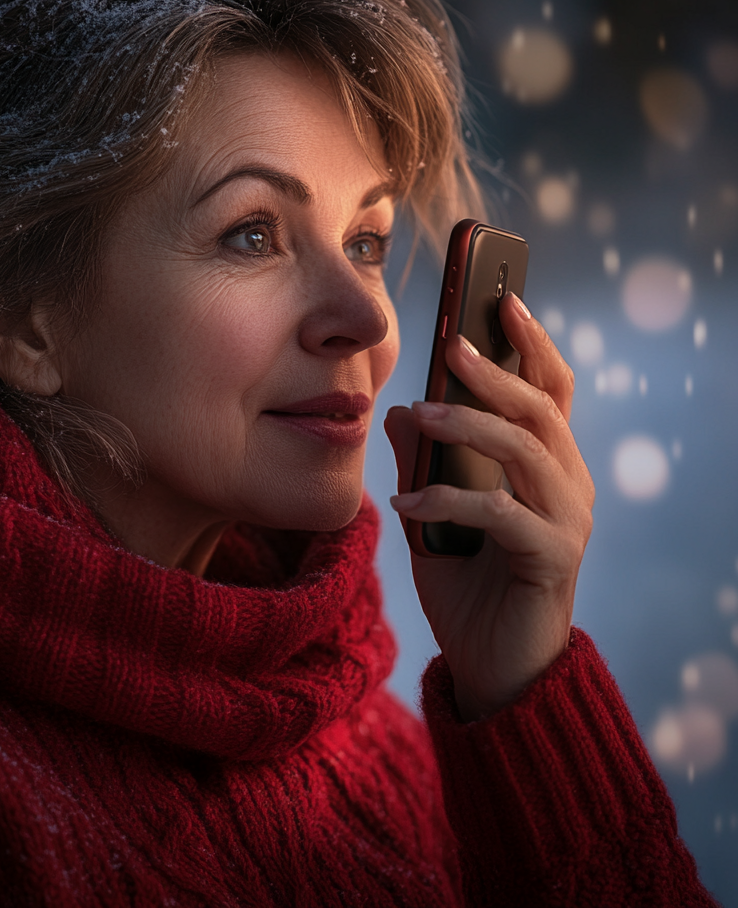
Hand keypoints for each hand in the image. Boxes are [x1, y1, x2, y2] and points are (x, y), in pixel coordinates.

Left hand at [384, 293, 593, 721]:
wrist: (492, 667)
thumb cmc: (468, 587)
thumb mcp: (433, 515)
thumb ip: (423, 463)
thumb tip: (398, 410)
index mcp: (544, 466)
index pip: (548, 390)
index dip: (530, 343)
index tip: (501, 300)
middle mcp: (567, 484)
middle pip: (541, 408)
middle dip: (496, 370)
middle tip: (451, 345)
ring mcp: (568, 521)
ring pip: (528, 449)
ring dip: (472, 425)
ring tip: (422, 415)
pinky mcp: (553, 557)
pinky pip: (502, 514)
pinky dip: (450, 500)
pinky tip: (406, 501)